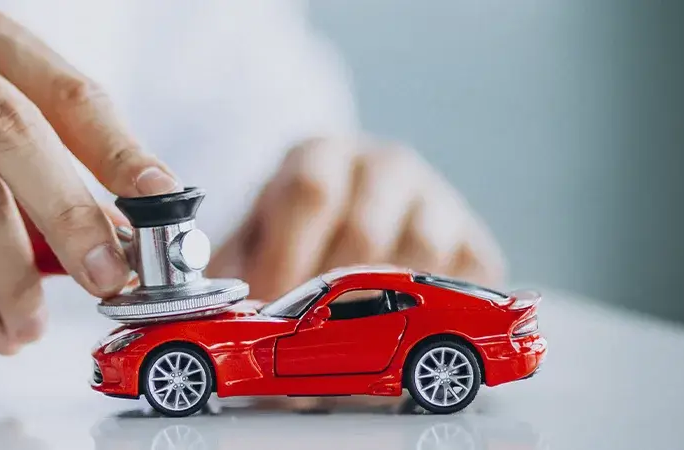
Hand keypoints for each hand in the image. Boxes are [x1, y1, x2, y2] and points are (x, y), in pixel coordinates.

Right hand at [0, 10, 180, 354]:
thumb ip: (73, 172)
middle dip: (70, 215)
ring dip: (14, 279)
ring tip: (36, 326)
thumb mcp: (11, 142)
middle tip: (107, 277)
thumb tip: (137, 240)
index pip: (70, 94)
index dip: (119, 151)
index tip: (159, 202)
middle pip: (13, 135)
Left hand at [208, 136, 504, 410]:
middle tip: (302, 347)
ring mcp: (438, 203)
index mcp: (323, 156)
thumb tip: (208, 323)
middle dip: (329, 301)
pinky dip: (430, 322)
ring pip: (417, 258)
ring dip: (380, 314)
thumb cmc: (297, 240)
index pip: (311, 192)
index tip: (266, 311)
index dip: (286, 259)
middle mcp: (386, 168)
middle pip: (364, 232)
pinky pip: (462, 284)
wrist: (367, 228)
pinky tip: (395, 343)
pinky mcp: (475, 245)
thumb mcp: (255, 240)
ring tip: (346, 353)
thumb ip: (229, 272)